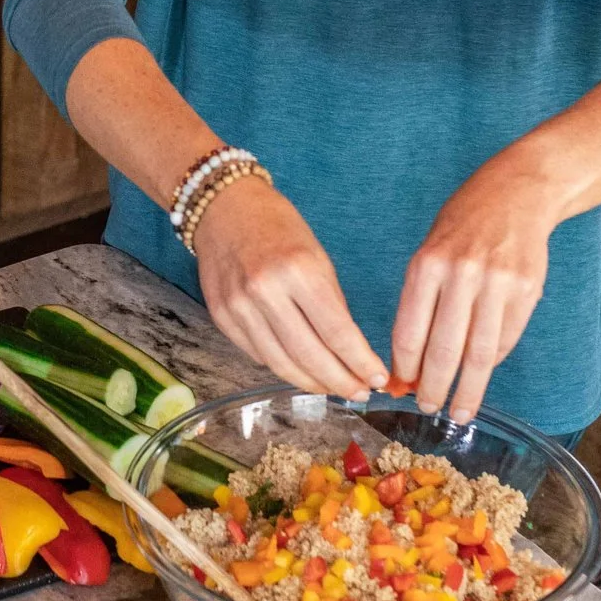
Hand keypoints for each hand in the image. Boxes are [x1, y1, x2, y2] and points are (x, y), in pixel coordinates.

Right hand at [196, 174, 387, 401]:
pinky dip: (283, 367)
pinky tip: (301, 370)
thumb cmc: (277, 226)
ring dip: (312, 383)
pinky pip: (257, 355)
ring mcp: (239, 306)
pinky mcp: (221, 316)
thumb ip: (331, 303)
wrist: (222, 207)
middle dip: (340, 381)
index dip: (360, 363)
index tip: (378, 380)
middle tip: (360, 394)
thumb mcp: (317, 255)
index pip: (337, 332)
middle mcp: (265, 290)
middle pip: (309, 355)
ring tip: (333, 388)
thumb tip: (350, 351)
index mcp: (298, 270)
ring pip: (281, 363)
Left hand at [390, 159, 563, 423]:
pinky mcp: (527, 291)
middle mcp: (462, 275)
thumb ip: (420, 302)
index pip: (410, 331)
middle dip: (434, 387)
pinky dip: (491, 363)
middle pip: (445, 349)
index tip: (400, 389)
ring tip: (459, 412)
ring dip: (468, 389)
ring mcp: (498, 284)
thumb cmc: (463, 225)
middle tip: (428, 409)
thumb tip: (408, 360)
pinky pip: (505, 339)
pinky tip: (482, 375)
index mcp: (427, 265)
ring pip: (479, 354)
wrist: (517, 193)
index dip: (404, 368)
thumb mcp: (429, 252)